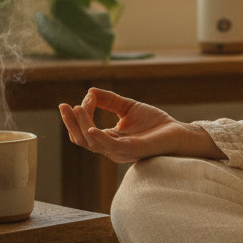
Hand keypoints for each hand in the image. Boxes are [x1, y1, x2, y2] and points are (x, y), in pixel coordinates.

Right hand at [58, 87, 223, 163]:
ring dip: (83, 125)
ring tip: (77, 108)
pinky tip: (92, 128)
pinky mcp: (132, 150)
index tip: (83, 98)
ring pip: (92, 142)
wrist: (178, 132)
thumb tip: (90, 91)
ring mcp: (120, 151)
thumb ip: (109, 100)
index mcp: (109, 139)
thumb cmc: (155, 124)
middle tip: (64, 106)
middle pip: (82, 139)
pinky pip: (111, 147)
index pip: (84, 131)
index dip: (78, 116)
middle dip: (71, 123)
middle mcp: (111, 148)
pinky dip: (99, 138)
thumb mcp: (127, 108)